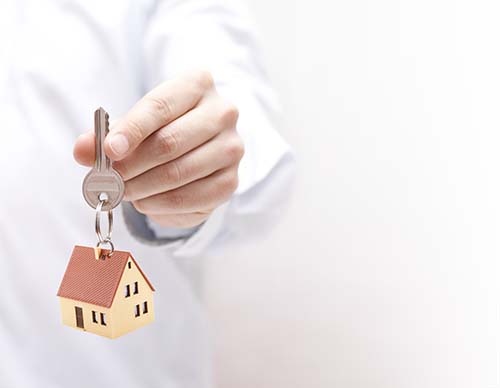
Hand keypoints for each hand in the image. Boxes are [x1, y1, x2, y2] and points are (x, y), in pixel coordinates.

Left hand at [74, 70, 243, 227]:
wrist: (200, 146)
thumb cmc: (165, 127)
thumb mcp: (136, 122)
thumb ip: (107, 134)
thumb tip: (82, 150)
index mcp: (198, 84)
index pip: (160, 106)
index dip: (132, 130)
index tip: (108, 150)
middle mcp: (223, 113)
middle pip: (170, 142)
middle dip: (131, 165)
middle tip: (108, 180)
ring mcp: (231, 148)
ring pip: (179, 173)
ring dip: (141, 188)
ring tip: (122, 191)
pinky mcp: (231, 180)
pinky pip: (190, 199)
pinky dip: (159, 204)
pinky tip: (144, 201)